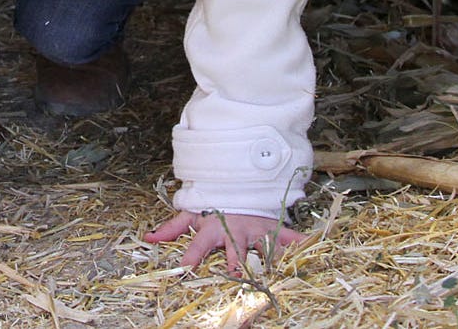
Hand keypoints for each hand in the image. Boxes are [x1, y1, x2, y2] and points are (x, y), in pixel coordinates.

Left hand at [144, 210, 302, 271]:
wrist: (236, 181)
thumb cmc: (211, 202)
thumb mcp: (189, 213)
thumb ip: (171, 228)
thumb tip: (147, 238)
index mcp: (212, 229)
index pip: (198, 244)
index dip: (191, 255)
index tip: (185, 268)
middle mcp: (234, 231)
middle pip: (235, 249)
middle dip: (236, 263)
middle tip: (237, 276)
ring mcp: (254, 230)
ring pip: (262, 246)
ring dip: (269, 258)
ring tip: (276, 271)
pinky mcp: (270, 228)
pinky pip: (287, 236)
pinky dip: (300, 242)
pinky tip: (310, 247)